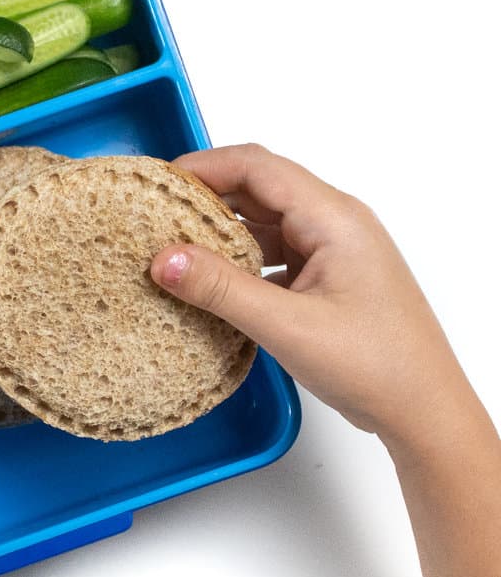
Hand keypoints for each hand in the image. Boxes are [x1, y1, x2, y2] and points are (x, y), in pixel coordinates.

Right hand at [150, 143, 466, 447]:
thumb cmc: (375, 365)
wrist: (423, 410)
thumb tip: (163, 259)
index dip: (203, 166)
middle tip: (153, 216)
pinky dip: (237, 258)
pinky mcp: (325, 275)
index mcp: (333, 218)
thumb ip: (222, 289)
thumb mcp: (288, 326)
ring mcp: (331, 249)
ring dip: (219, 229)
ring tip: (172, 246)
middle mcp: (334, 222)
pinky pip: (272, 251)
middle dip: (204, 196)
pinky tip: (210, 279)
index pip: (257, 167)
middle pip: (259, 187)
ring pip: (264, 220)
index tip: (157, 186)